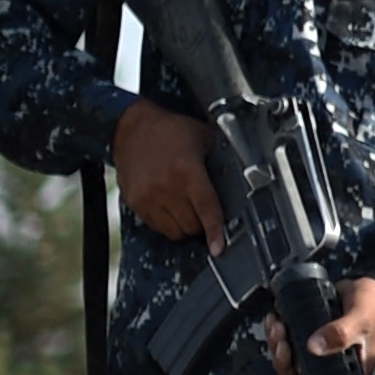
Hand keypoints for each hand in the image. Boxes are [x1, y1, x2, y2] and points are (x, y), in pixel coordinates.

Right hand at [110, 99, 226, 246]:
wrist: (131, 126)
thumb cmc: (170, 130)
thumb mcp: (202, 136)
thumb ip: (220, 158)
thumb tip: (242, 174)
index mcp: (186, 170)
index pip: (206, 208)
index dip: (214, 231)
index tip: (219, 247)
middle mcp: (165, 186)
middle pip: (191, 225)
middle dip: (202, 223)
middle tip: (204, 211)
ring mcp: (147, 196)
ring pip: (174, 230)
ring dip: (184, 225)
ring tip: (187, 207)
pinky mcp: (135, 202)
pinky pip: (156, 227)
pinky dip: (167, 223)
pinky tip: (171, 206)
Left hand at [265, 277, 374, 374]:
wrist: (370, 285)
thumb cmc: (373, 306)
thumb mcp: (361, 319)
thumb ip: (341, 333)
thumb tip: (313, 347)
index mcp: (348, 371)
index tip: (289, 369)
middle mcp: (331, 364)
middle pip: (298, 374)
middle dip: (283, 359)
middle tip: (281, 338)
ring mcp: (319, 350)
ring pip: (289, 358)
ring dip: (277, 344)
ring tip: (276, 325)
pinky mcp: (309, 335)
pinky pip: (288, 340)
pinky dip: (277, 332)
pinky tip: (275, 319)